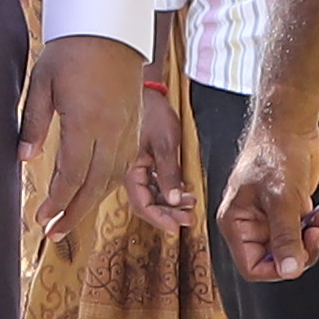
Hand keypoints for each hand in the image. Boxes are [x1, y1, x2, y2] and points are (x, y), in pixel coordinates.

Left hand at [18, 33, 144, 260]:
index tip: (42, 217)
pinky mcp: (135, 125)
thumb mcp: (41, 83)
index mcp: (86, 122)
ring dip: (92, 202)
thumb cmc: (71, 52)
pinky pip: (124, 164)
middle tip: (54, 233)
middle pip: (95, 185)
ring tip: (70, 219)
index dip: (57, 201)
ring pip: (114, 178)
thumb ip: (34, 123)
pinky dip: (108, 183)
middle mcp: (112, 131)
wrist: (111, 29)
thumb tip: (24, 158)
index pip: (72, 175)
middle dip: (74, 213)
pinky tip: (93, 191)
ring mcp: (127, 129)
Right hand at [122, 83, 196, 233]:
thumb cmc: (152, 112)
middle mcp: (129, 172)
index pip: (141, 204)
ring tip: (190, 204)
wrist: (147, 91)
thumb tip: (173, 200)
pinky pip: (154, 183)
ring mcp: (136, 167)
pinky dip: (168, 190)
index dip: (159, 219)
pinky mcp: (143, 161)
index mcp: (128, 170)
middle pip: (146, 203)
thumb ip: (168, 173)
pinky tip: (184, 191)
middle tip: (189, 218)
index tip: (177, 228)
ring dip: (170, 203)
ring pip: (151, 195)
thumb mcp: (165, 144)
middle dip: (168, 214)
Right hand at [216, 106, 318, 284]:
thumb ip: (286, 238)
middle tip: (317, 232)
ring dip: (317, 235)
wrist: (291, 124)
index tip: (299, 257)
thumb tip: (290, 270)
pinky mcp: (291, 209)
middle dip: (304, 248)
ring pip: (297, 246)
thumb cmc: (274, 153)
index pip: (252, 267)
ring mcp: (272, 217)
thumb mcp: (282, 200)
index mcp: (237, 223)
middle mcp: (252, 223)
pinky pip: (308, 231)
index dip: (278, 270)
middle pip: (279, 259)